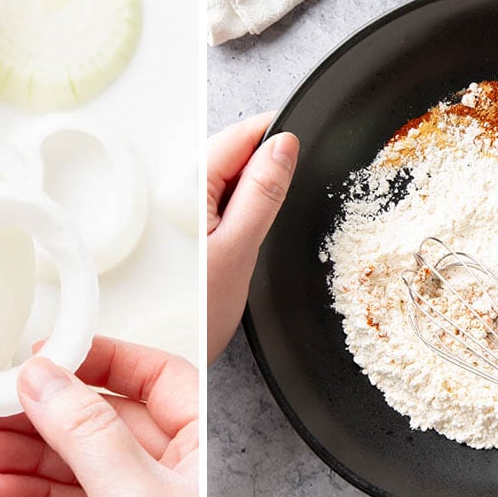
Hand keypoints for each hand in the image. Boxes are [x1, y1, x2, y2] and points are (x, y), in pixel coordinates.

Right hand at [0, 337, 198, 496]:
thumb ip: (87, 435)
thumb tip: (48, 379)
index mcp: (201, 450)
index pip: (155, 376)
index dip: (102, 359)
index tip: (51, 353)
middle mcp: (172, 475)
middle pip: (101, 418)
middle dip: (44, 411)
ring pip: (73, 461)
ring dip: (24, 452)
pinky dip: (28, 492)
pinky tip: (1, 485)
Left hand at [206, 113, 297, 363]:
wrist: (187, 364)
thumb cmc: (206, 312)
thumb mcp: (240, 247)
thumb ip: (262, 192)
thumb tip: (284, 143)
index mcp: (193, 187)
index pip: (240, 135)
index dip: (276, 133)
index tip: (312, 132)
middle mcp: (185, 193)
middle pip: (237, 154)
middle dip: (268, 164)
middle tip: (296, 188)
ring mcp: (191, 211)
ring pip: (235, 179)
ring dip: (259, 188)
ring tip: (273, 217)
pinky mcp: (199, 230)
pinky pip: (229, 204)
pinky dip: (248, 210)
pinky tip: (256, 233)